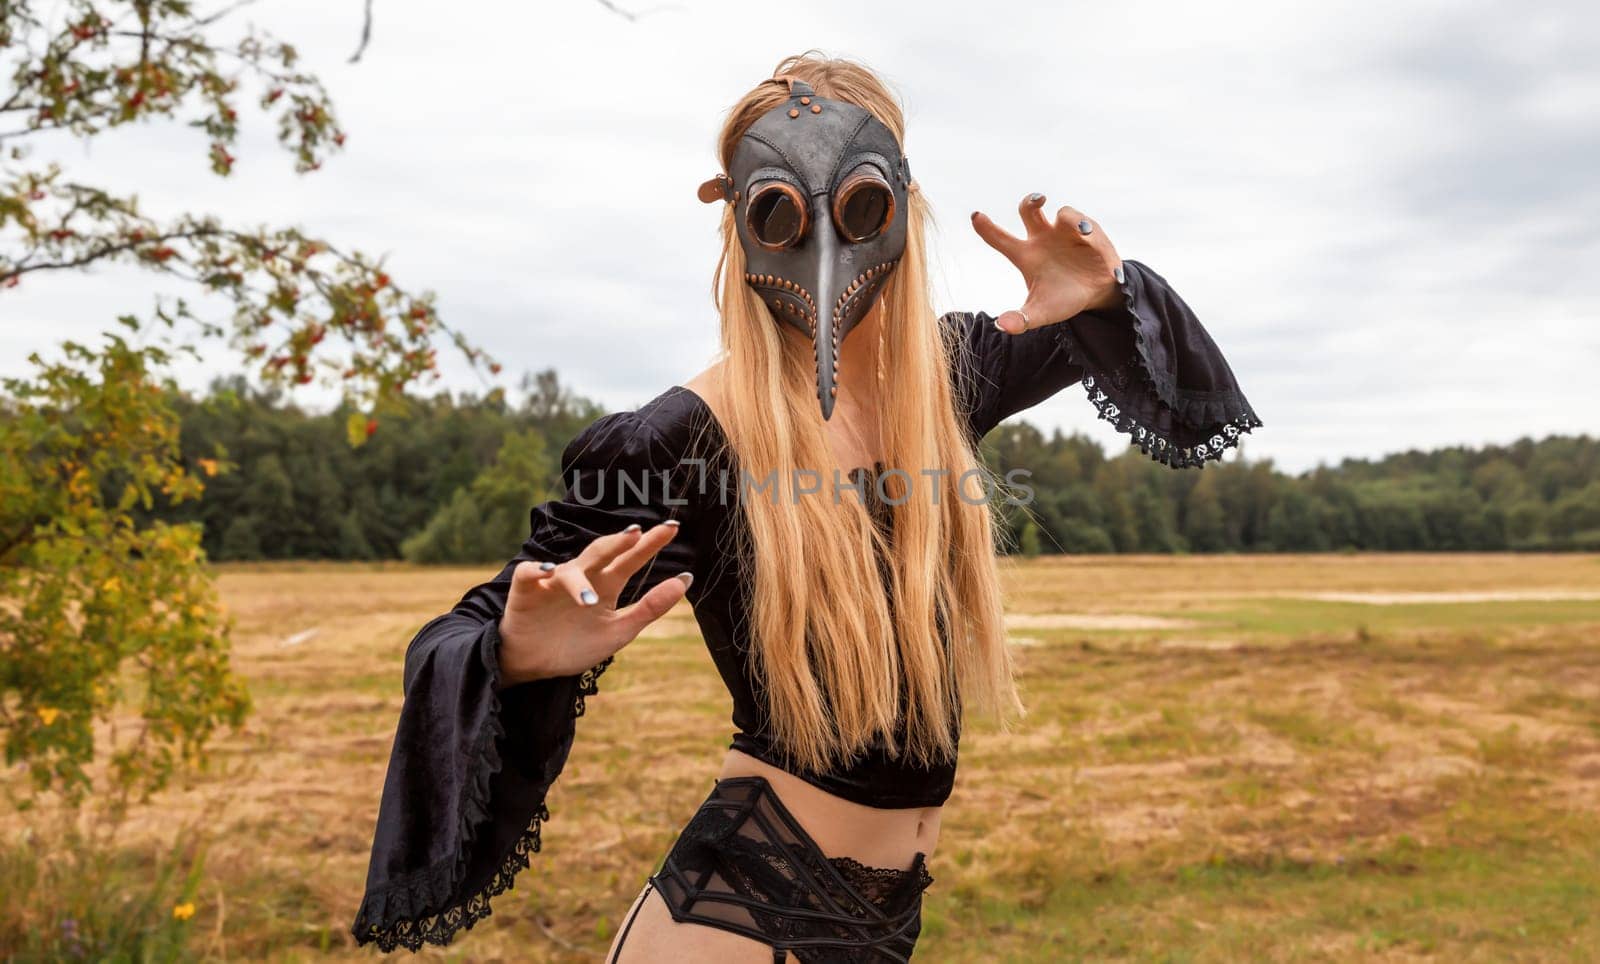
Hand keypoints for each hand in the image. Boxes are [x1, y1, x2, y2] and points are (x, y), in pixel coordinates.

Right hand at [496, 521, 690, 686]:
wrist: (536, 666)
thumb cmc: (577, 645)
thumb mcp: (619, 631)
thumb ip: (651, 607)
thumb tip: (686, 579)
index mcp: (607, 584)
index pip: (631, 559)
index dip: (650, 544)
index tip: (673, 527)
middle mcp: (583, 577)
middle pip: (602, 553)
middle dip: (619, 542)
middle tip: (637, 533)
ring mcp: (554, 581)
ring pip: (571, 570)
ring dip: (580, 583)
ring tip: (591, 601)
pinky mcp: (526, 590)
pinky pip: (529, 573)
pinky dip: (536, 570)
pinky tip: (546, 572)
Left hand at [971, 193, 1123, 333]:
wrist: (1096, 296)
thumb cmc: (1064, 299)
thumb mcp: (1041, 312)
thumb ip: (1022, 319)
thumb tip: (1001, 325)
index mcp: (1026, 255)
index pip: (1000, 239)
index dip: (986, 227)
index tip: (975, 215)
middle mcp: (1042, 238)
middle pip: (1029, 211)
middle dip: (1031, 201)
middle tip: (1038, 201)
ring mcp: (1065, 233)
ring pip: (1064, 214)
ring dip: (1071, 218)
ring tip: (1083, 231)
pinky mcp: (1088, 232)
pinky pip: (1085, 224)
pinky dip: (1087, 229)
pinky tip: (1088, 236)